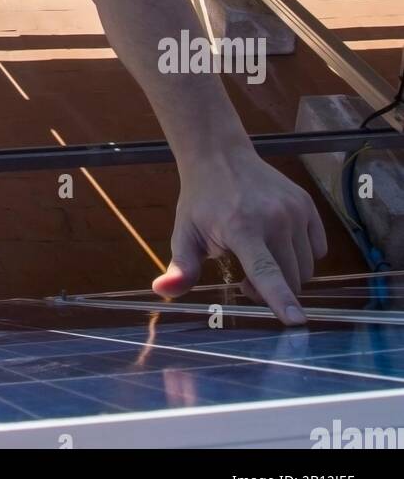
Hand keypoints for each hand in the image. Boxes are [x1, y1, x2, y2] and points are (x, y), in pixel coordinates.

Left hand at [151, 149, 327, 325]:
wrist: (220, 155)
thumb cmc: (201, 199)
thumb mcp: (185, 233)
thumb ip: (180, 267)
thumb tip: (161, 291)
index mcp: (241, 228)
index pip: (266, 271)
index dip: (281, 299)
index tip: (297, 323)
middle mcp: (274, 218)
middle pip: (290, 279)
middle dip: (272, 292)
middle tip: (245, 279)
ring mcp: (294, 210)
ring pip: (306, 268)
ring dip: (287, 276)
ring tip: (260, 259)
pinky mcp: (307, 204)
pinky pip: (318, 249)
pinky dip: (302, 257)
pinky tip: (278, 245)